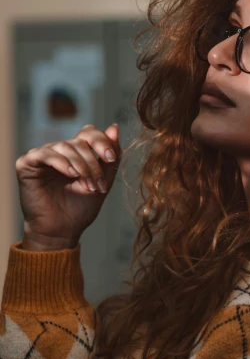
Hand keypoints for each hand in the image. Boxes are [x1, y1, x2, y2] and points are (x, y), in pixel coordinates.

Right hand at [15, 124, 121, 249]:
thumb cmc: (80, 209)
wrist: (62, 231)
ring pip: (64, 147)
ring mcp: (43, 156)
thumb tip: (114, 127)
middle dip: (93, 163)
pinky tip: (70, 174)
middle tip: (98, 185)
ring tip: (87, 186)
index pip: (89, 133)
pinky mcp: (27, 164)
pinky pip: (45, 154)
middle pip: (79, 141)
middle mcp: (59, 152)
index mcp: (77, 154)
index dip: (102, 142)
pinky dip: (61, 162)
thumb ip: (110, 158)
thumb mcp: (102, 183)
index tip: (111, 159)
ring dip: (80, 166)